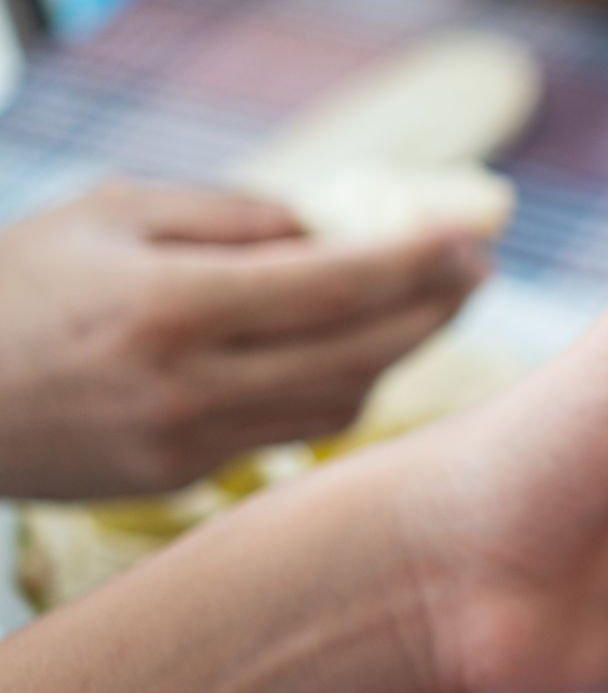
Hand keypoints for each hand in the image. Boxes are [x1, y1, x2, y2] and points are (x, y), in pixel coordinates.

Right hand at [0, 179, 487, 498]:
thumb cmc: (14, 281)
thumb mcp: (113, 212)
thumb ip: (231, 215)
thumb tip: (335, 225)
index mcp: (170, 305)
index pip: (337, 284)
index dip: (419, 260)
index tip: (473, 237)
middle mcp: (187, 385)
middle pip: (361, 354)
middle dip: (433, 311)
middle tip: (475, 272)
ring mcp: (184, 445)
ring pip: (338, 404)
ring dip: (396, 355)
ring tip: (428, 305)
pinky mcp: (177, 480)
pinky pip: (290, 434)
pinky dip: (337, 390)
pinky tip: (356, 352)